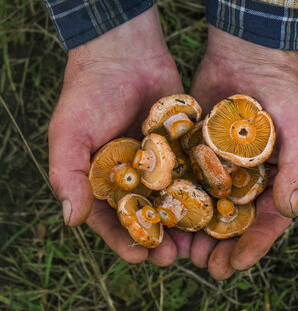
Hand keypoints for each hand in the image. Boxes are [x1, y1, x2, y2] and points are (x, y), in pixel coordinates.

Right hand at [48, 7, 187, 265]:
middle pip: (148, 217)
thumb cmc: (89, 92)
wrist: (126, 52)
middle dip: (160, 240)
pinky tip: (216, 207)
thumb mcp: (70, 133)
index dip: (124, 240)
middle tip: (173, 257)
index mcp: (103, 181)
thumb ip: (68, 175)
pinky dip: (204, 192)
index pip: (112, 220)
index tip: (139, 257)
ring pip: (175, 202)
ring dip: (185, 224)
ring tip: (197, 242)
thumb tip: (72, 220)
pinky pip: (195, 175)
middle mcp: (133, 178)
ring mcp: (161, 165)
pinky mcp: (184, 149)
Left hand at [187, 26, 297, 278]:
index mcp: (276, 181)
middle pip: (233, 222)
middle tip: (205, 266)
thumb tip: (289, 211)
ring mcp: (220, 167)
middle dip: (220, 247)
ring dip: (195, 231)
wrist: (248, 54)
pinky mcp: (196, 152)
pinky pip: (186, 180)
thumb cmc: (283, 92)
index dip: (252, 246)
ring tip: (181, 251)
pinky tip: (163, 215)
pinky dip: (176, 200)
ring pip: (207, 208)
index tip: (233, 264)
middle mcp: (248, 180)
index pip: (265, 222)